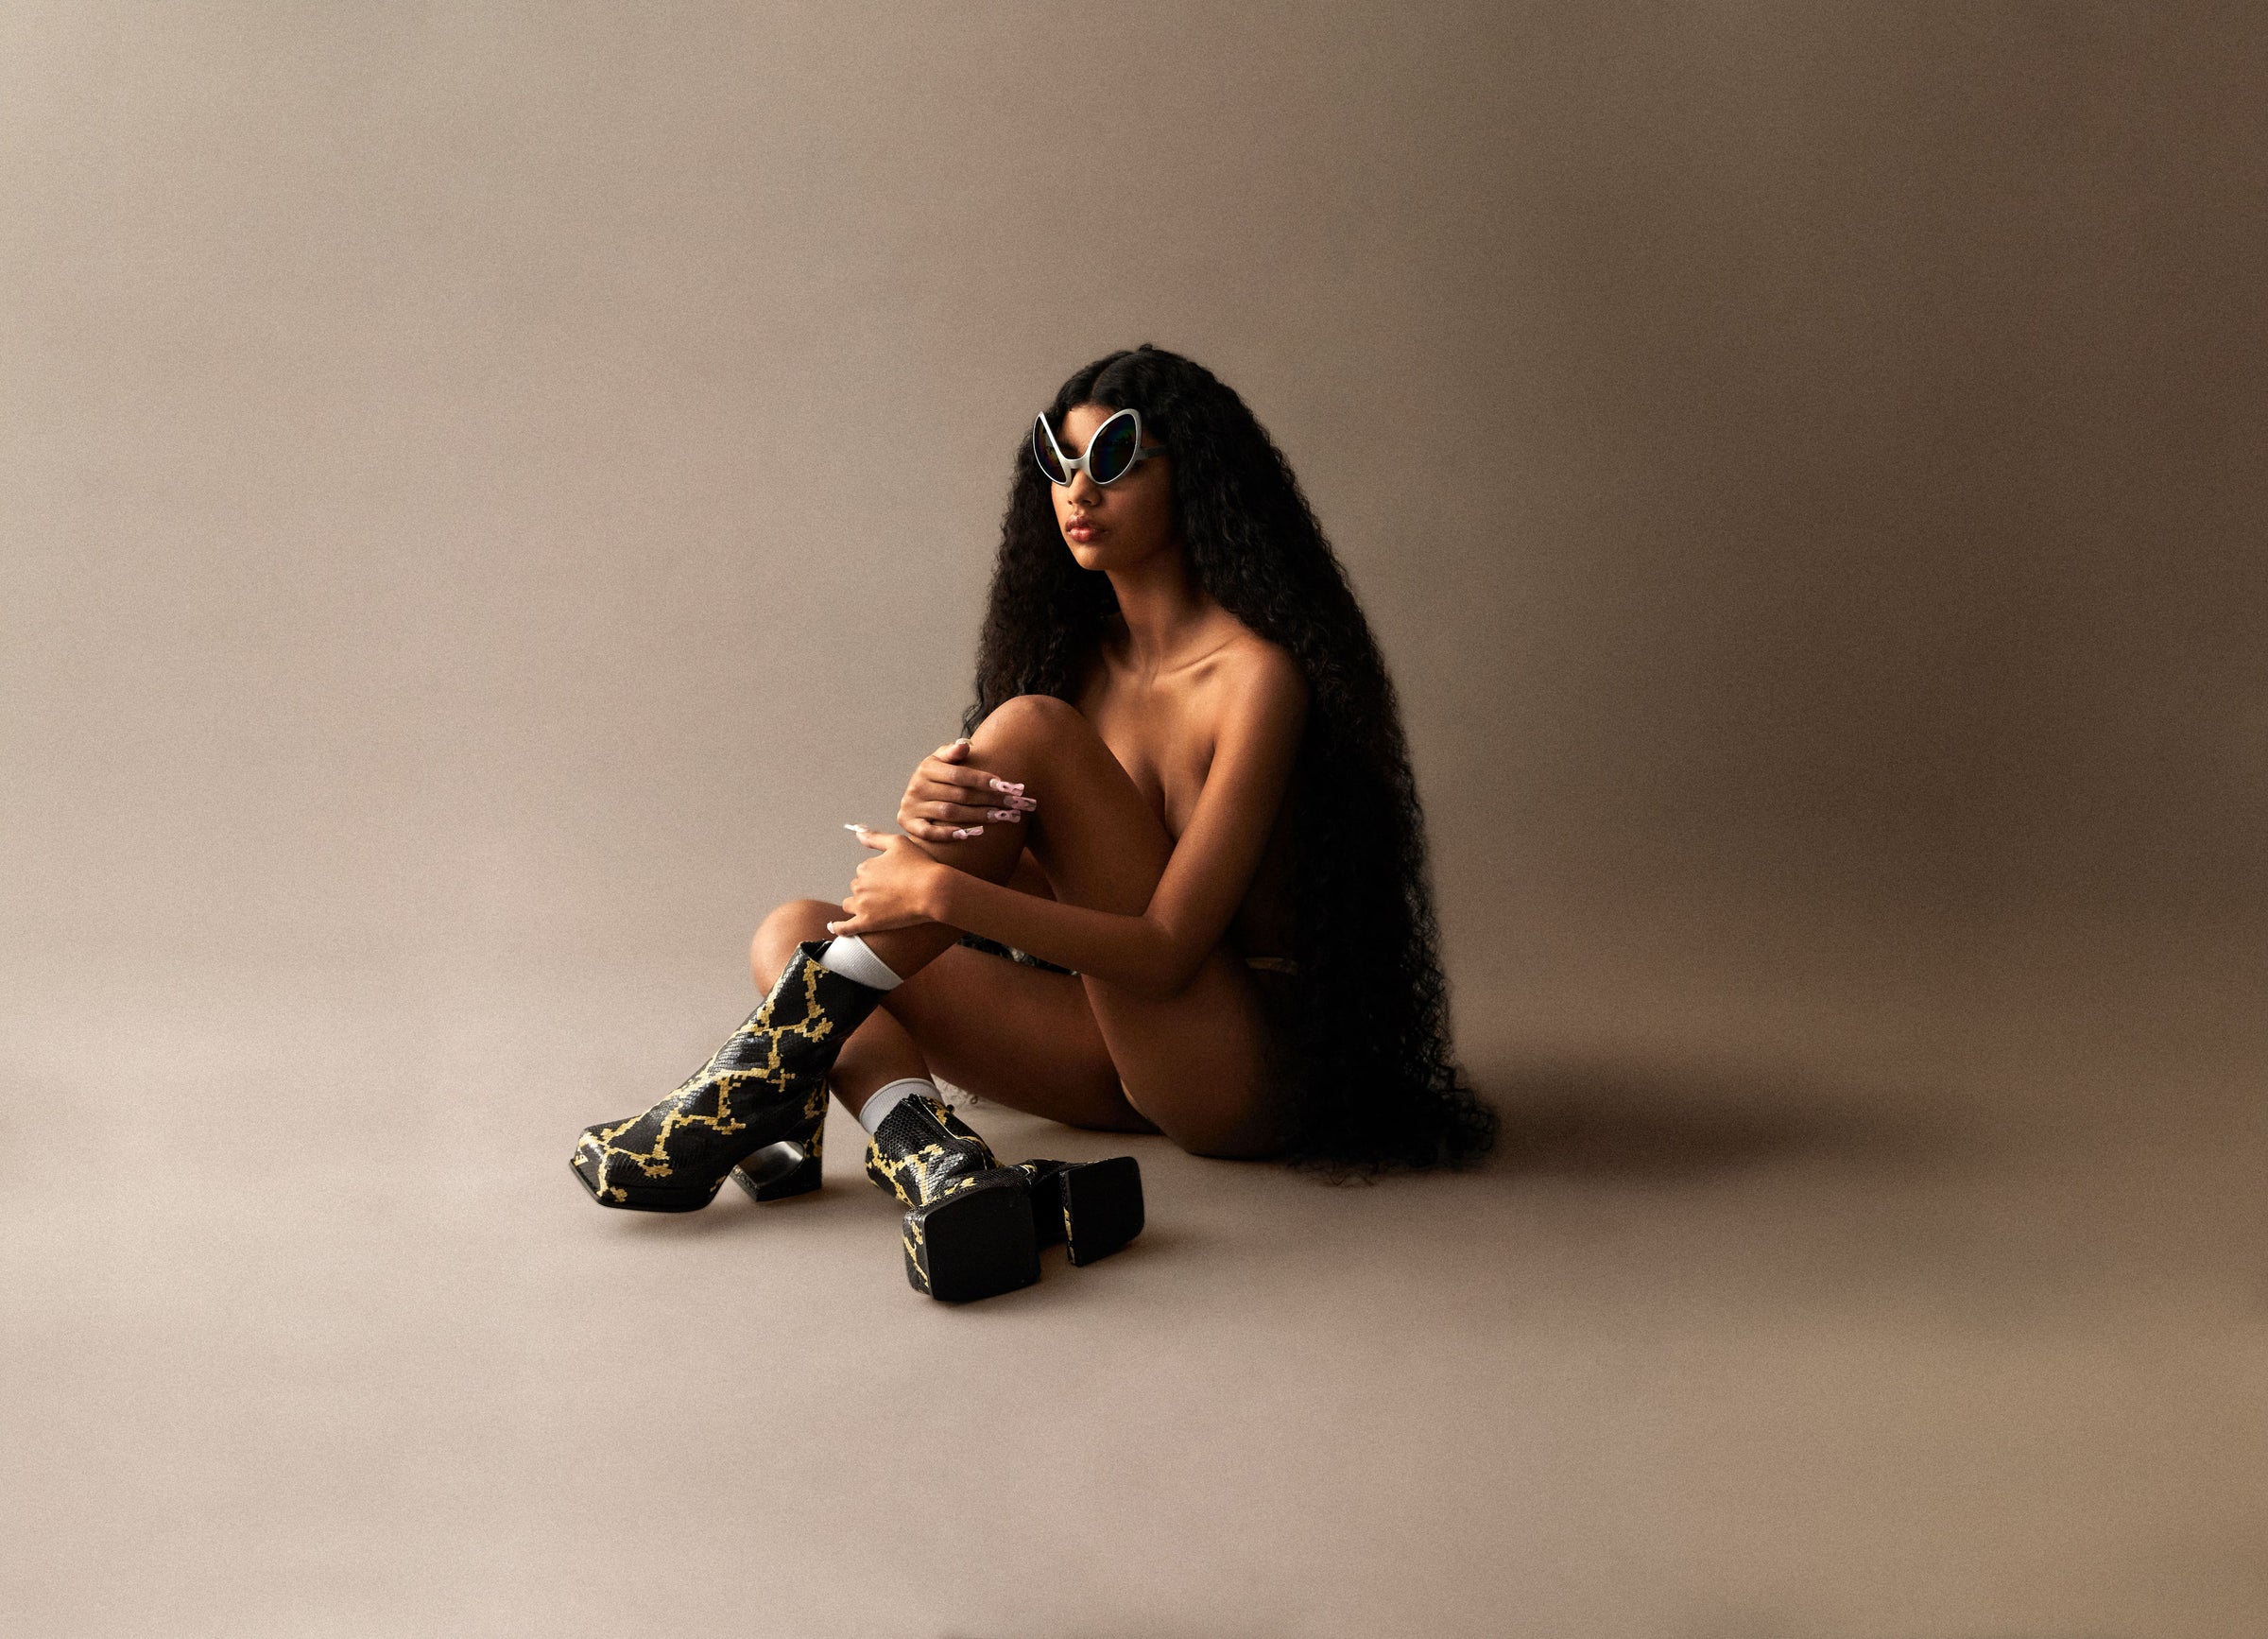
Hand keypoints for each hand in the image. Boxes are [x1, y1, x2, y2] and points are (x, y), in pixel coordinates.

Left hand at [827, 827, 948, 936]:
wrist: (934, 891)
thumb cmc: (920, 866)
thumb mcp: (898, 843)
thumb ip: (875, 838)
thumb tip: (858, 832)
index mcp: (865, 867)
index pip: (865, 870)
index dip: (880, 874)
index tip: (894, 878)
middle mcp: (860, 885)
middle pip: (858, 887)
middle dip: (870, 889)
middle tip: (892, 892)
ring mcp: (862, 905)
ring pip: (851, 905)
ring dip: (858, 905)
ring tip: (873, 908)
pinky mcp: (868, 923)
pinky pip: (847, 928)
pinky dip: (839, 928)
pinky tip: (834, 927)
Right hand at [896, 736, 1036, 843]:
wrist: (912, 798)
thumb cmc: (936, 778)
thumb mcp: (941, 761)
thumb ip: (952, 752)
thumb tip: (965, 744)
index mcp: (927, 768)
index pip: (958, 775)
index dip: (982, 780)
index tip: (1005, 785)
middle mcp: (917, 786)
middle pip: (959, 795)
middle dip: (989, 799)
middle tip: (1013, 804)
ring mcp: (912, 806)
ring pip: (949, 813)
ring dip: (977, 816)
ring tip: (1001, 817)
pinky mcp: (908, 824)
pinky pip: (929, 832)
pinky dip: (948, 834)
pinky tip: (970, 834)